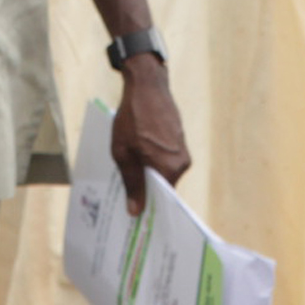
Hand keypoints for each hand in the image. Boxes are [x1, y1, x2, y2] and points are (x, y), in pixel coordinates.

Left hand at [112, 55, 189, 216]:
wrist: (147, 86)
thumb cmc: (132, 119)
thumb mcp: (123, 153)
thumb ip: (131, 183)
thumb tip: (136, 211)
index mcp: (169, 169)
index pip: (161, 200)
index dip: (148, 208)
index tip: (136, 218)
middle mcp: (181, 164)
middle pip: (162, 186)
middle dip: (145, 190)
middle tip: (125, 198)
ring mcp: (182, 151)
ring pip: (162, 171)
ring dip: (146, 172)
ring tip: (128, 174)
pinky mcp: (178, 141)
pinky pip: (164, 158)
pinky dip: (151, 160)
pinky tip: (137, 155)